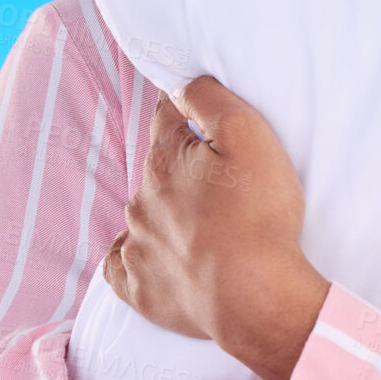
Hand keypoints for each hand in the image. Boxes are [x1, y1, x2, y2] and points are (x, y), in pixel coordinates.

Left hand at [101, 78, 330, 379]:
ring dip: (167, 213)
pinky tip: (155, 256)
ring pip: (143, 216)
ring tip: (206, 225)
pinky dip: (136, 258)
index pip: (167, 117)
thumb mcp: (248, 134)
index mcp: (164, 160)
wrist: (256, 296)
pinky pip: (122, 267)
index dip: (186, 111)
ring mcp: (138, 248)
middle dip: (182, 168)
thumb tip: (180, 83)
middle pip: (158, 170)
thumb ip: (209, 98)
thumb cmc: (258, 213)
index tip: (202, 114)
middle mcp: (141, 201)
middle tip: (222, 182)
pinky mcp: (141, 290)